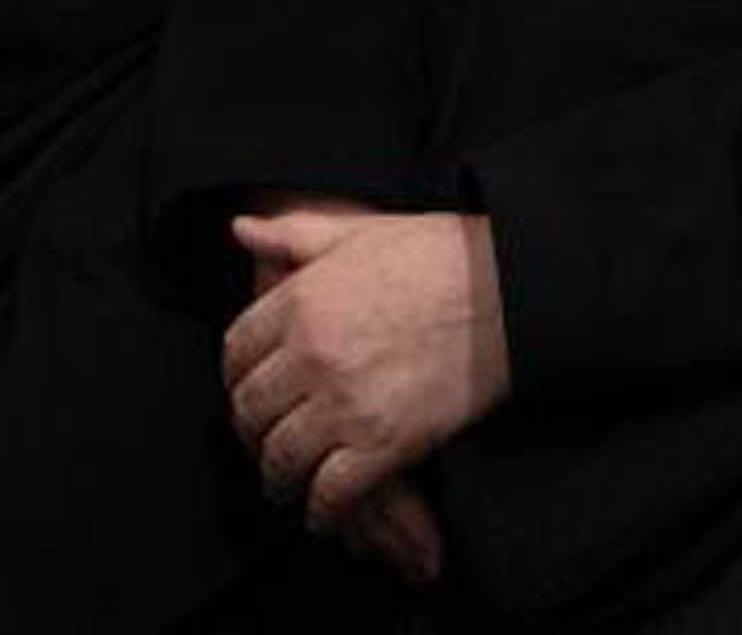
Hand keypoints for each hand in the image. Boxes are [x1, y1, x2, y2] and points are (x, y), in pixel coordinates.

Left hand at [225, 209, 504, 577]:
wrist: (506, 291)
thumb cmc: (439, 255)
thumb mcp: (358, 230)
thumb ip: (292, 235)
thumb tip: (241, 229)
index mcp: (299, 300)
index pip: (236, 351)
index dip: (235, 377)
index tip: (246, 391)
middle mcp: (311, 354)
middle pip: (250, 410)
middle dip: (250, 432)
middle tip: (261, 443)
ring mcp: (346, 403)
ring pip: (282, 457)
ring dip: (279, 477)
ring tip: (285, 484)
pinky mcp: (385, 444)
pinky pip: (331, 492)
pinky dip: (322, 510)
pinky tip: (324, 512)